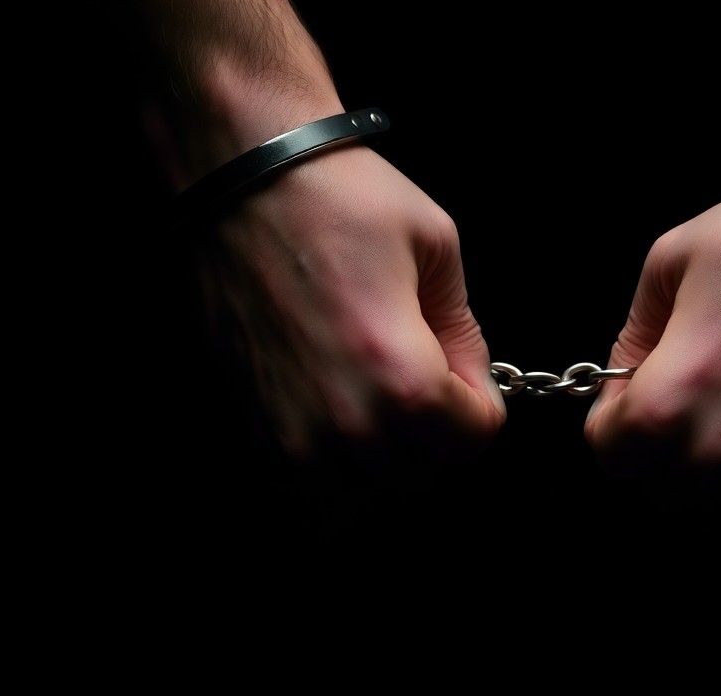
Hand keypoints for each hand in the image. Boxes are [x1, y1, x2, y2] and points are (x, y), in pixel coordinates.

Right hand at [197, 143, 506, 469]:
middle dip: (433, 433)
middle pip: (420, 475)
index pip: (474, 441)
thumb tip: (472, 382)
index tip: (462, 367)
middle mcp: (344, 424)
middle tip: (421, 376)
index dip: (481, 403)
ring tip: (377, 398)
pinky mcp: (251, 425)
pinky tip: (336, 415)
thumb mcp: (437, 249)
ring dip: (381, 459)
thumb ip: (466, 333)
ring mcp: (290, 433)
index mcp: (402, 382)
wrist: (240, 176)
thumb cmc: (341, 197)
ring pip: (361, 494)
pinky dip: (330, 468)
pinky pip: (304, 489)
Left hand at [584, 175, 720, 494]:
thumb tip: (626, 379)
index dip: (613, 414)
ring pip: (710, 503)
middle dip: (655, 446)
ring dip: (703, 466)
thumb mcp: (666, 265)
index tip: (635, 384)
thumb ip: (631, 338)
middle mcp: (720, 454)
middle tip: (679, 390)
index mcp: (668, 405)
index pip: (608, 453)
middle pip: (656, 485)